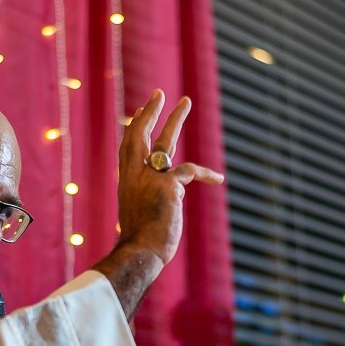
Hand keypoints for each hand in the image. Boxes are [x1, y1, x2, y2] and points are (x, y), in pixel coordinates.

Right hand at [116, 89, 223, 263]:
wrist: (140, 252)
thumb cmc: (140, 242)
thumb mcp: (139, 216)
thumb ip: (147, 201)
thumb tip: (162, 202)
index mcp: (125, 182)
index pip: (128, 148)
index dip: (134, 129)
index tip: (137, 113)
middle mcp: (134, 176)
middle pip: (139, 135)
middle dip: (149, 112)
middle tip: (158, 94)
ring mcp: (150, 178)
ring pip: (164, 141)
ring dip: (176, 119)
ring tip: (186, 101)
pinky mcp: (168, 186)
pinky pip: (190, 171)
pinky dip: (207, 174)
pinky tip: (218, 179)